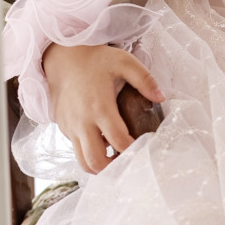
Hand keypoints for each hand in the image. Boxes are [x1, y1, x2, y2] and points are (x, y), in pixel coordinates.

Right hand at [42, 42, 165, 174]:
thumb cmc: (97, 60)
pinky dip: (89, 152)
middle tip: (128, 160)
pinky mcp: (63, 127)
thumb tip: (161, 98)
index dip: (134, 150)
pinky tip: (102, 142)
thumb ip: (145, 80)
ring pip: (83, 161)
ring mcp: (70, 126)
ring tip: (115, 156)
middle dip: (114, 166)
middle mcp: (82, 121)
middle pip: (96, 161)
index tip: (144, 148)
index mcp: (100, 107)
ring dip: (100, 164)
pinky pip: (76, 149)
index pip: (119, 141)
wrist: (64, 58)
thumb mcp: (124, 62)